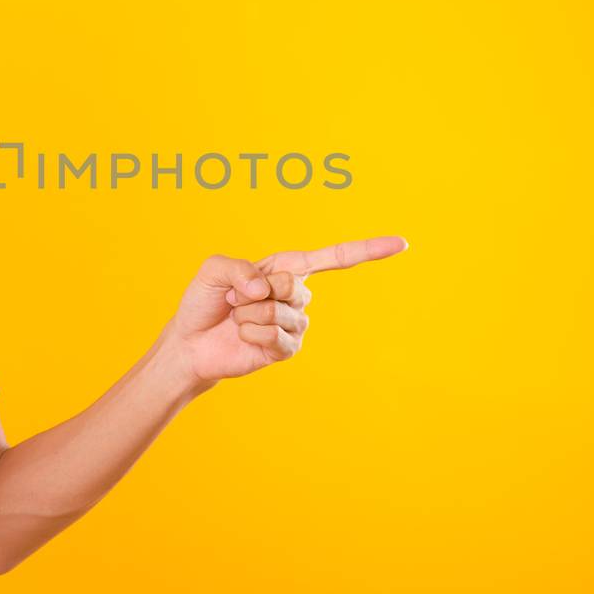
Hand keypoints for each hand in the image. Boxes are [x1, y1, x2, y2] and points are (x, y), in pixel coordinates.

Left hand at [158, 236, 407, 389]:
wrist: (192, 343)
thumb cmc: (205, 302)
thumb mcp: (213, 270)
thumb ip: (237, 268)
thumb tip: (265, 290)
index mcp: (287, 268)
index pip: (335, 258)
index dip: (368, 250)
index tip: (401, 244)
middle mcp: (297, 294)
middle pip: (294, 286)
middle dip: (257, 292)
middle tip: (237, 300)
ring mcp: (295, 323)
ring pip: (281, 313)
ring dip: (250, 315)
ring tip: (238, 319)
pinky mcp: (287, 349)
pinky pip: (276, 337)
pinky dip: (252, 334)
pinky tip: (244, 336)